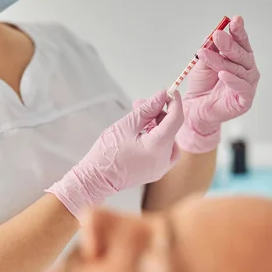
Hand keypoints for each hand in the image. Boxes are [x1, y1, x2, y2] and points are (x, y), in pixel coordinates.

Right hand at [46, 91, 183, 218]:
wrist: (96, 180)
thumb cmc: (107, 154)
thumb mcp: (126, 125)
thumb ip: (146, 109)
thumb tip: (161, 95)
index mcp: (158, 148)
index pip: (175, 119)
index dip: (174, 103)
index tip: (170, 92)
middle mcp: (163, 160)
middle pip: (171, 130)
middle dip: (159, 114)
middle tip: (143, 104)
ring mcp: (160, 168)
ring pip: (168, 140)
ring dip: (157, 126)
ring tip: (139, 118)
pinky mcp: (155, 172)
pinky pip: (163, 151)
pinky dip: (157, 139)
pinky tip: (142, 133)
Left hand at [177, 16, 259, 152]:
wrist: (195, 108)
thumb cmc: (202, 86)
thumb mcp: (203, 63)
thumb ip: (210, 49)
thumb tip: (214, 34)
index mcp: (239, 59)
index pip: (242, 42)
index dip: (239, 31)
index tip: (234, 20)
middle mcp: (247, 70)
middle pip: (242, 54)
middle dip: (229, 44)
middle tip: (217, 35)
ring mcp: (248, 85)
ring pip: (238, 70)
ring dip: (222, 61)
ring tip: (206, 54)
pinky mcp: (245, 100)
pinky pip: (242, 88)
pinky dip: (233, 80)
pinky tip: (223, 74)